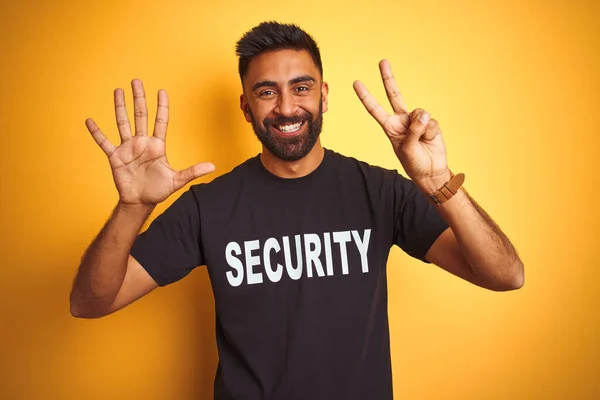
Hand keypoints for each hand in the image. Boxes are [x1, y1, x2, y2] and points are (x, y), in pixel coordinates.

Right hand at [85, 79, 214, 205]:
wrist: (140, 202)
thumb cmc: (158, 190)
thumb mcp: (177, 180)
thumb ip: (192, 172)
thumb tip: (212, 167)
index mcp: (157, 146)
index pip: (160, 121)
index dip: (162, 107)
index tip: (162, 91)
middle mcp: (142, 143)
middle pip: (140, 116)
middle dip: (139, 98)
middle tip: (137, 81)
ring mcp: (128, 148)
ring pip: (123, 123)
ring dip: (120, 107)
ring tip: (118, 91)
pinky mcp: (115, 157)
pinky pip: (104, 142)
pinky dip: (96, 132)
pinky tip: (90, 121)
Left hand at [353, 60, 449, 188]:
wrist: (432, 171)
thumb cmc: (414, 163)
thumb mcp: (407, 150)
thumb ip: (413, 131)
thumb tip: (422, 114)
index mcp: (389, 127)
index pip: (375, 109)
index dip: (366, 96)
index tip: (356, 83)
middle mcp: (402, 119)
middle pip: (393, 94)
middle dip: (388, 78)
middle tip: (382, 61)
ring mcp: (416, 120)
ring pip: (420, 112)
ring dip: (422, 128)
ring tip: (421, 141)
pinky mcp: (430, 122)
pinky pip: (431, 122)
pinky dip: (431, 132)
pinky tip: (430, 139)